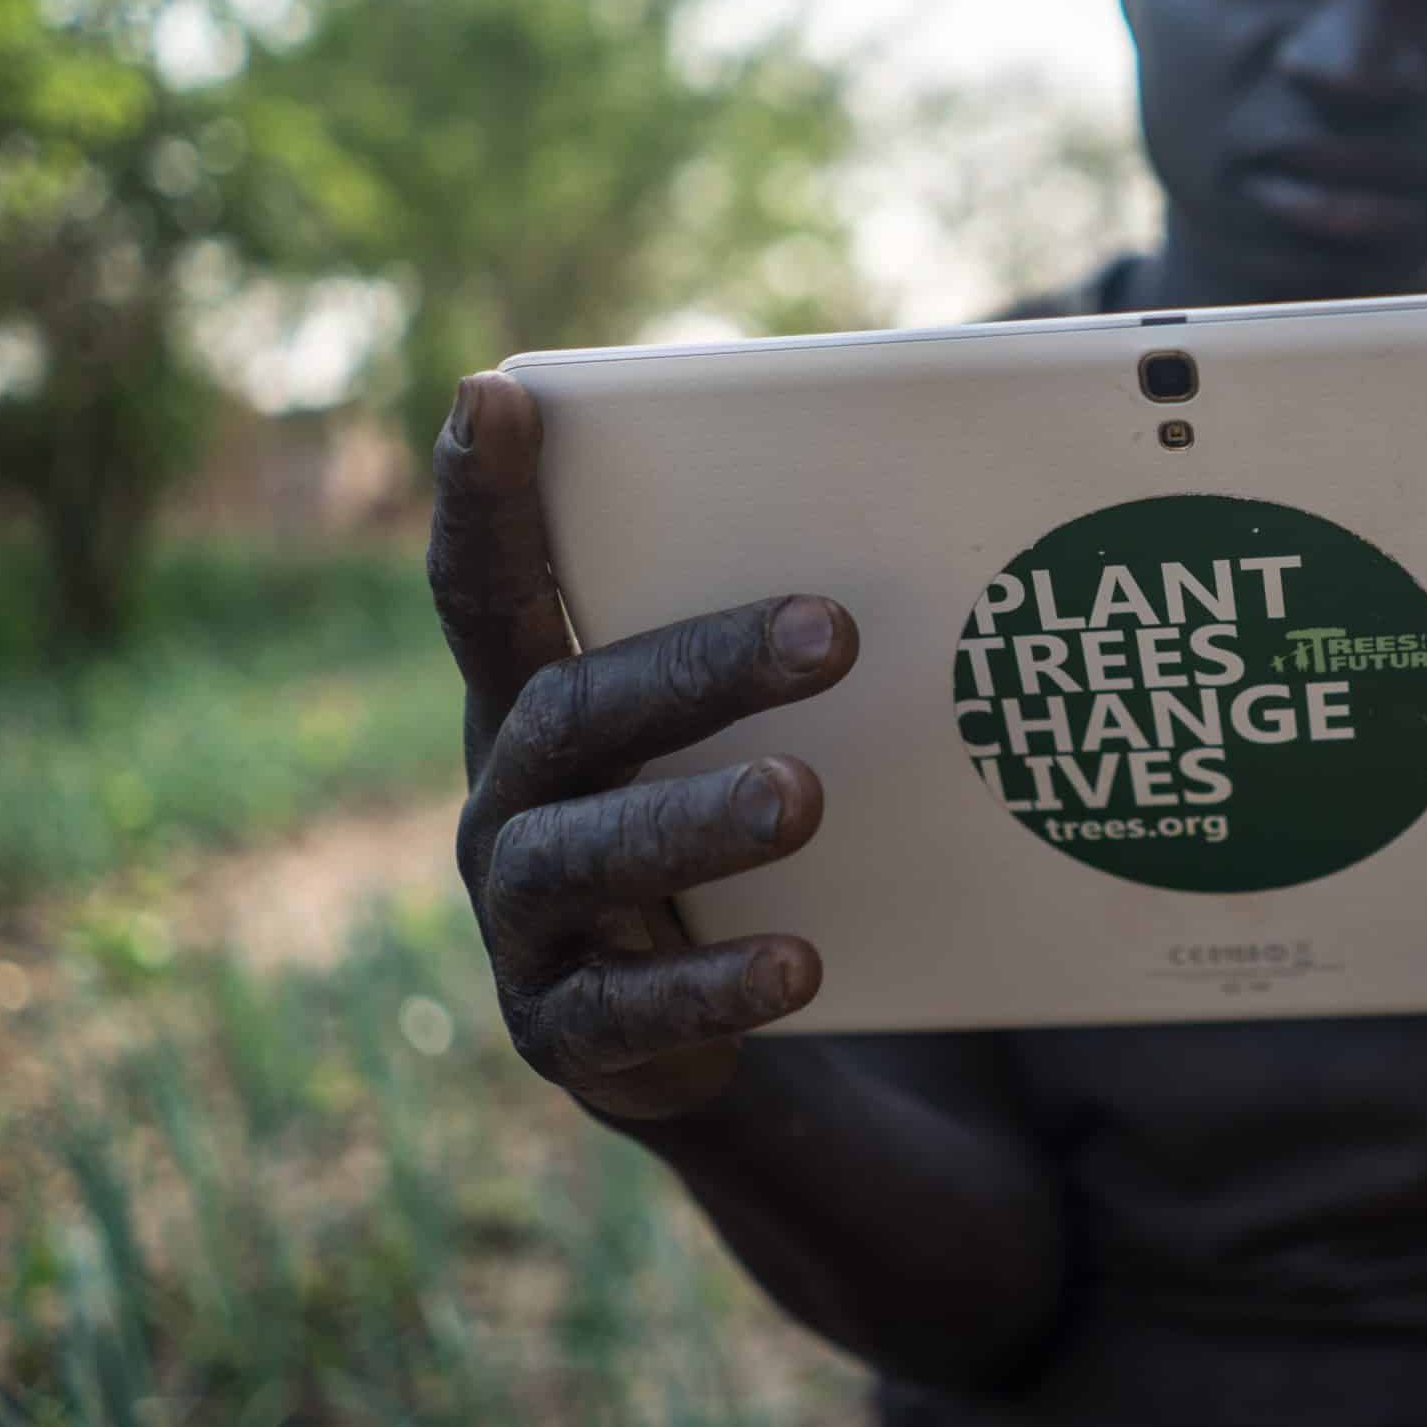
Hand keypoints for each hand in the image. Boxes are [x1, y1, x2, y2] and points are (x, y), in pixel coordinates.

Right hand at [427, 372, 858, 1118]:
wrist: (696, 1026)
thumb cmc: (717, 822)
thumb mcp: (720, 731)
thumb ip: (770, 634)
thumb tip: (944, 510)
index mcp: (534, 704)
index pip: (488, 587)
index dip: (482, 497)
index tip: (498, 395)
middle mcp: (508, 797)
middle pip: (571, 709)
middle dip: (699, 666)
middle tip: (835, 632)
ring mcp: (525, 921)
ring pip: (584, 853)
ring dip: (697, 819)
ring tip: (805, 796)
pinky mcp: (567, 1031)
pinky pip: (628, 1010)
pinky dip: (715, 984)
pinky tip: (801, 965)